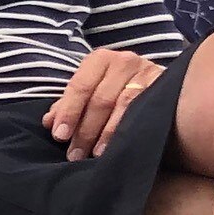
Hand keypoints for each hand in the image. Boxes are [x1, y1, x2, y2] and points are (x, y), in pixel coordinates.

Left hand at [45, 48, 165, 161]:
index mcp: (100, 60)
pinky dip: (129, 128)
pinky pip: (144, 109)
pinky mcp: (164, 86)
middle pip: (100, 99)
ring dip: (106, 133)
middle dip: (85, 130)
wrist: (163, 86)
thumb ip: (69, 105)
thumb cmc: (117, 89)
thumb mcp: (92, 92)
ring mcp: (146, 72)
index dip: (68, 112)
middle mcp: (123, 61)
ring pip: (122, 105)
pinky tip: (119, 145)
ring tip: (95, 155)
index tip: (59, 136)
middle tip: (74, 154)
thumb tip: (49, 122)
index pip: (79, 86)